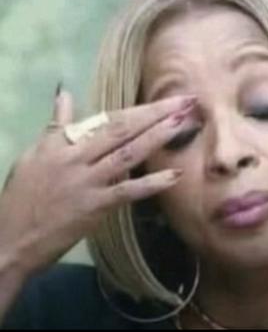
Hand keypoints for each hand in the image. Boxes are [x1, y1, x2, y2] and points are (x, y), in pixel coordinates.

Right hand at [0, 87, 196, 277]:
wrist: (10, 238)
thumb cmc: (21, 198)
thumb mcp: (34, 155)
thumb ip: (55, 125)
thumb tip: (65, 93)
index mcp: (62, 142)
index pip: (107, 119)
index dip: (138, 109)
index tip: (165, 99)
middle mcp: (76, 157)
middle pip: (122, 129)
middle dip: (155, 113)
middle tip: (186, 101)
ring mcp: (86, 182)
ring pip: (127, 153)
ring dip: (157, 136)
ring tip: (183, 122)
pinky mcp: (93, 207)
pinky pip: (127, 193)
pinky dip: (152, 183)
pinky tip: (174, 175)